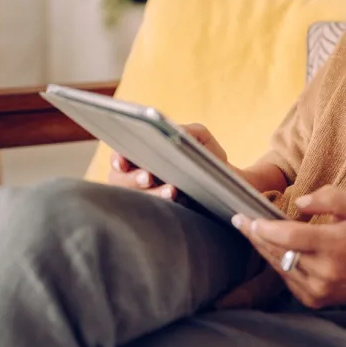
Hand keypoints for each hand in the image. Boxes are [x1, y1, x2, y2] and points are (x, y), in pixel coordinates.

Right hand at [106, 122, 227, 201]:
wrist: (228, 183)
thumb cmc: (207, 156)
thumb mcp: (200, 138)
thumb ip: (189, 131)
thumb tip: (177, 132)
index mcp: (143, 154)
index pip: (120, 157)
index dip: (117, 159)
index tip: (122, 162)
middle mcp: (139, 176)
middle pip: (121, 180)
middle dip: (133, 179)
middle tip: (148, 177)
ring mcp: (148, 196)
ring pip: (136, 199)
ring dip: (152, 194)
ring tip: (171, 191)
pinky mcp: (161, 213)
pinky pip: (152, 214)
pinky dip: (163, 208)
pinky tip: (179, 202)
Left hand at [233, 185, 345, 310]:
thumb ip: (330, 198)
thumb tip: (300, 203)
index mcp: (335, 245)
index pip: (292, 237)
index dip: (267, 229)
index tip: (249, 218)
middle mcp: (324, 271)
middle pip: (279, 252)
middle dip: (256, 235)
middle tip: (240, 220)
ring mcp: (316, 289)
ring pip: (279, 265)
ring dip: (263, 248)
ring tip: (250, 231)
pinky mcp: (310, 300)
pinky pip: (286, 278)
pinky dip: (277, 262)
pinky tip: (271, 249)